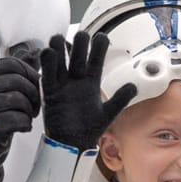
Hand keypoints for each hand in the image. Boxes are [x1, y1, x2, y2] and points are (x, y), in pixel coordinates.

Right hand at [0, 57, 40, 181]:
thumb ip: (7, 78)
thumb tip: (35, 58)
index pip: (10, 63)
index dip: (29, 72)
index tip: (36, 82)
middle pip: (18, 80)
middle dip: (34, 92)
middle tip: (34, 105)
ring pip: (20, 98)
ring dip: (29, 110)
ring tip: (27, 117)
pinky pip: (19, 118)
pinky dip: (26, 124)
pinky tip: (22, 128)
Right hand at [40, 31, 136, 150]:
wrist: (71, 144)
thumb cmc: (89, 129)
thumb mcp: (108, 113)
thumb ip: (120, 99)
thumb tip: (133, 86)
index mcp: (92, 82)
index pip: (96, 59)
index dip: (99, 46)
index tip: (102, 37)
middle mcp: (77, 79)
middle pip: (77, 53)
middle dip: (79, 42)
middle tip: (81, 37)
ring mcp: (63, 84)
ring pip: (60, 59)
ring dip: (59, 46)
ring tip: (59, 40)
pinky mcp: (50, 91)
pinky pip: (47, 73)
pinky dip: (47, 62)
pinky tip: (48, 53)